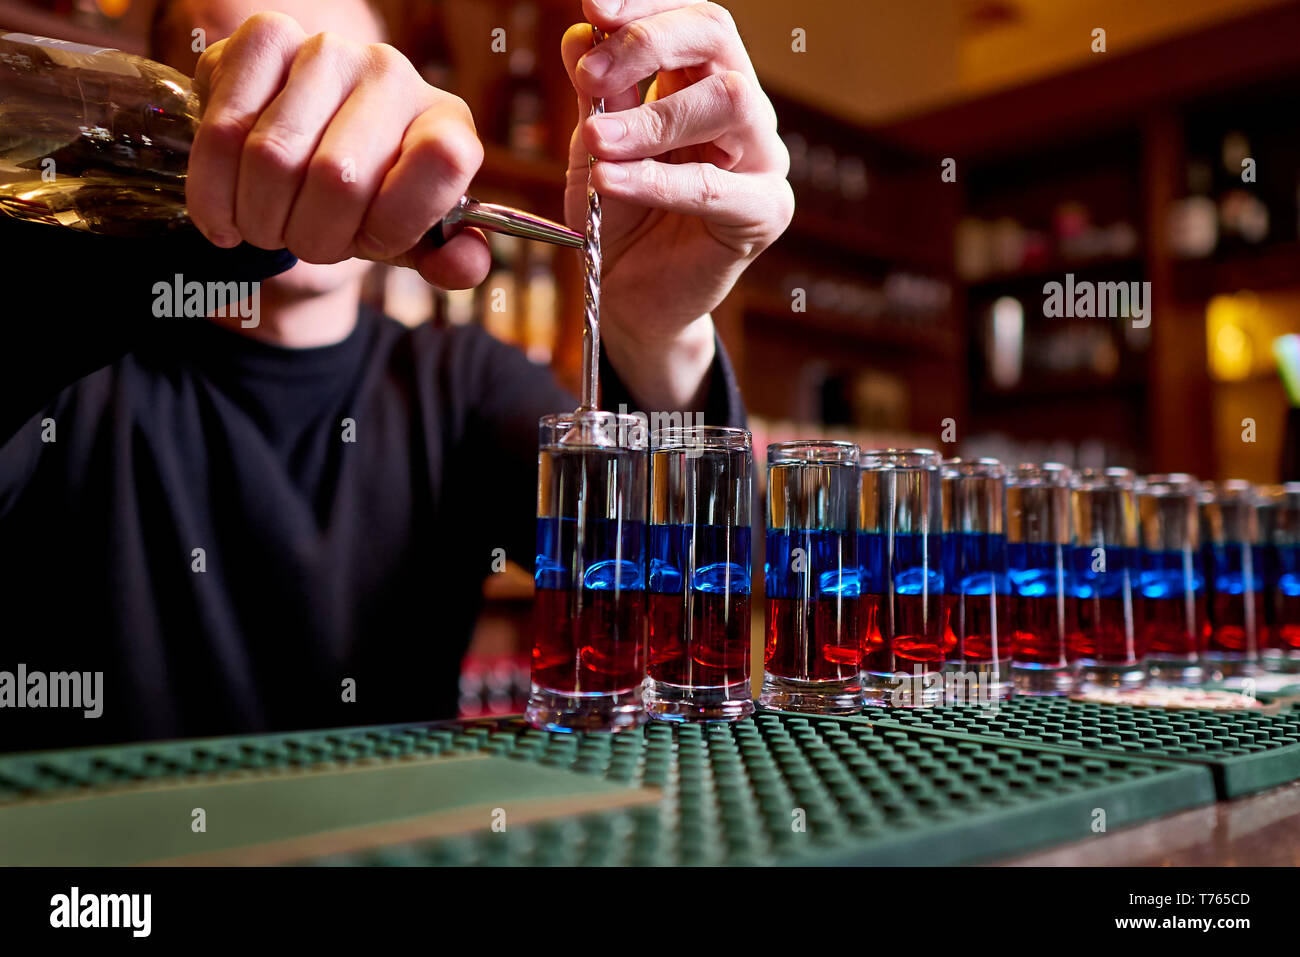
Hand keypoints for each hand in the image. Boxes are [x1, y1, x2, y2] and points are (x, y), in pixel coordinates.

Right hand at [187, 12, 488, 288]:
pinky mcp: (265, 39)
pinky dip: (214, 193)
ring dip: (261, 220)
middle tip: (305, 244)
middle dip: (312, 237)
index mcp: (446, 125)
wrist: (305, 160)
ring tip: (268, 228)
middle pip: (338, 177)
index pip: (442, 161)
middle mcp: (393, 75)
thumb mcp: (413, 242)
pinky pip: (223, 128)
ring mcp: (329, 50)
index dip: (393, 224)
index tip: (368, 244)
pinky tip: (225, 216)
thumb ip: (449, 262)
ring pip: (273, 157)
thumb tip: (462, 264)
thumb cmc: (369, 205)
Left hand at [562, 0, 793, 344]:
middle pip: (718, 37)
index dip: (646, 3)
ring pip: (730, 101)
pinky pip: (714, 187)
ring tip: (597, 140)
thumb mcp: (595, 144)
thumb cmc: (617, 214)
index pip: (691, 16)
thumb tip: (584, 32)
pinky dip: (655, 180)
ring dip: (653, 116)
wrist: (628, 296)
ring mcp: (761, 159)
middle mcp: (742, 109)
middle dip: (648, 42)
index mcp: (703, 80)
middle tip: (590, 76)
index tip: (593, 6)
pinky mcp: (763, 213)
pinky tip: (610, 180)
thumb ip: (596, 91)